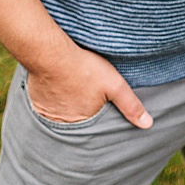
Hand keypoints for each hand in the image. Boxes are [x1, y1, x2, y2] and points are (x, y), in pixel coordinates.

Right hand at [25, 45, 152, 128]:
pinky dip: (51, 100)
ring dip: (65, 107)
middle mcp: (64, 124)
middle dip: (81, 114)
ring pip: (59, 115)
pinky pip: (45, 107)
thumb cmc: (84, 68)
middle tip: (82, 98)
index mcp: (84, 123)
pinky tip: (56, 88)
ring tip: (71, 92)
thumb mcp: (114, 85)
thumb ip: (131, 105)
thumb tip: (148, 124)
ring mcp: (47, 114)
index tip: (98, 109)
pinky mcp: (36, 103)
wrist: (50, 54)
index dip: (97, 119)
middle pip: (76, 122)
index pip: (94, 129)